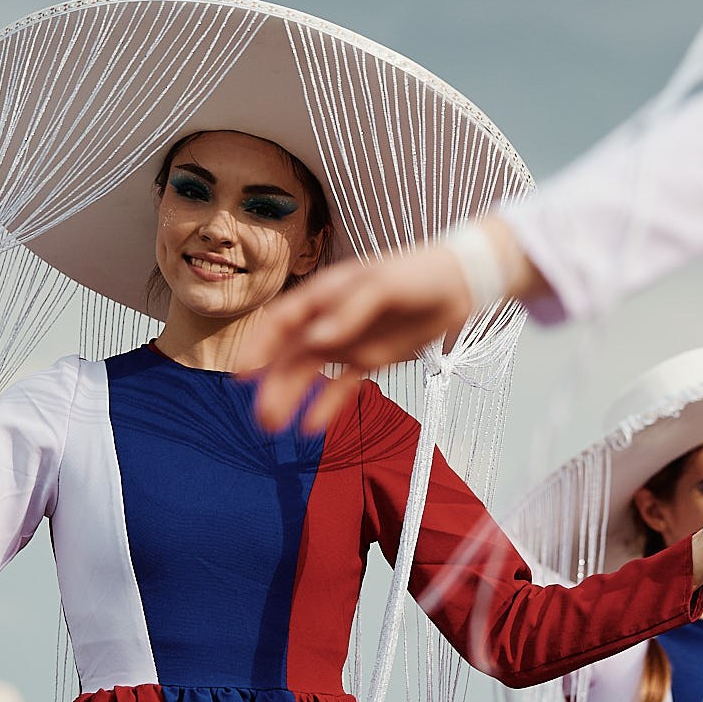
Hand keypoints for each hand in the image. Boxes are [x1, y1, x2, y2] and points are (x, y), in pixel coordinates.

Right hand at [241, 242, 475, 432]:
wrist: (459, 284)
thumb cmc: (419, 273)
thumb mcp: (384, 285)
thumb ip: (350, 312)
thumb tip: (316, 339)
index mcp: (326, 294)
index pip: (283, 321)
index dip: (260, 345)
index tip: (243, 373)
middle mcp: (330, 319)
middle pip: (290, 354)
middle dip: (273, 385)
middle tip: (262, 418)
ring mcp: (349, 341)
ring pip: (310, 374)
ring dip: (291, 398)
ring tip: (274, 427)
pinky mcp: (370, 359)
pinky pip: (342, 386)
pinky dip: (326, 405)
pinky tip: (311, 428)